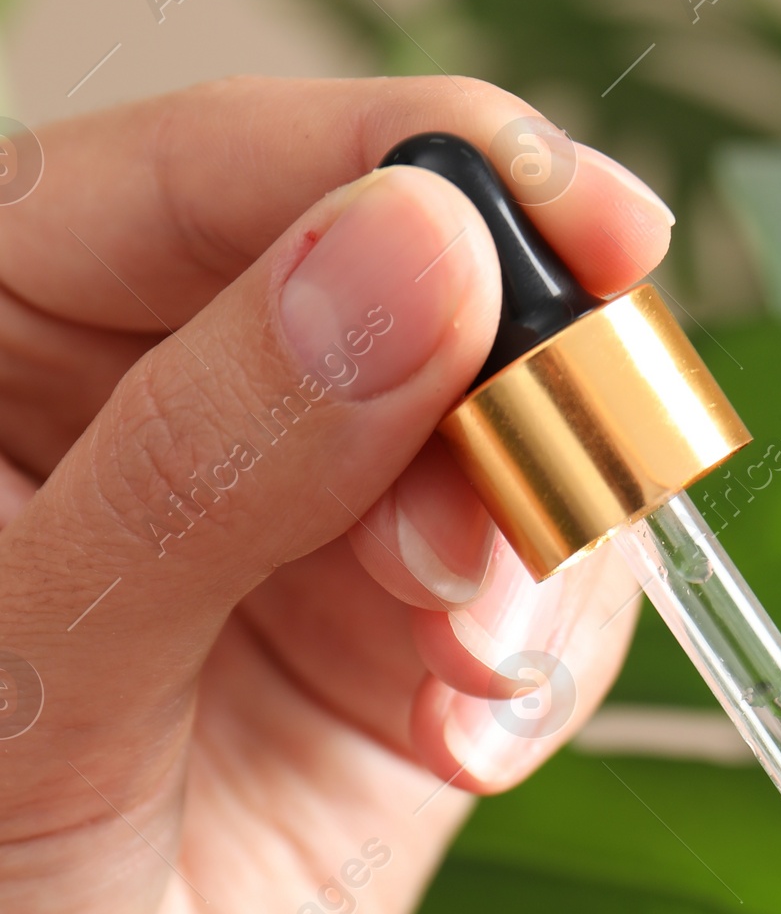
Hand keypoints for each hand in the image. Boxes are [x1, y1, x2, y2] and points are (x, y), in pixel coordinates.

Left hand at [0, 77, 671, 913]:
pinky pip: (540, 605)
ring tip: (460, 682)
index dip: (430, 170)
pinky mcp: (395, 683)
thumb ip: (219, 454)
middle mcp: (171, 420)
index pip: (237, 175)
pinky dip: (544, 663)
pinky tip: (471, 743)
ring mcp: (297, 555)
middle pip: (414, 293)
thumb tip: (420, 252)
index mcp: (7, 334)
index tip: (589, 230)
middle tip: (508, 521)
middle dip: (495, 401)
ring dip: (531, 549)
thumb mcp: (39, 666)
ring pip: (507, 447)